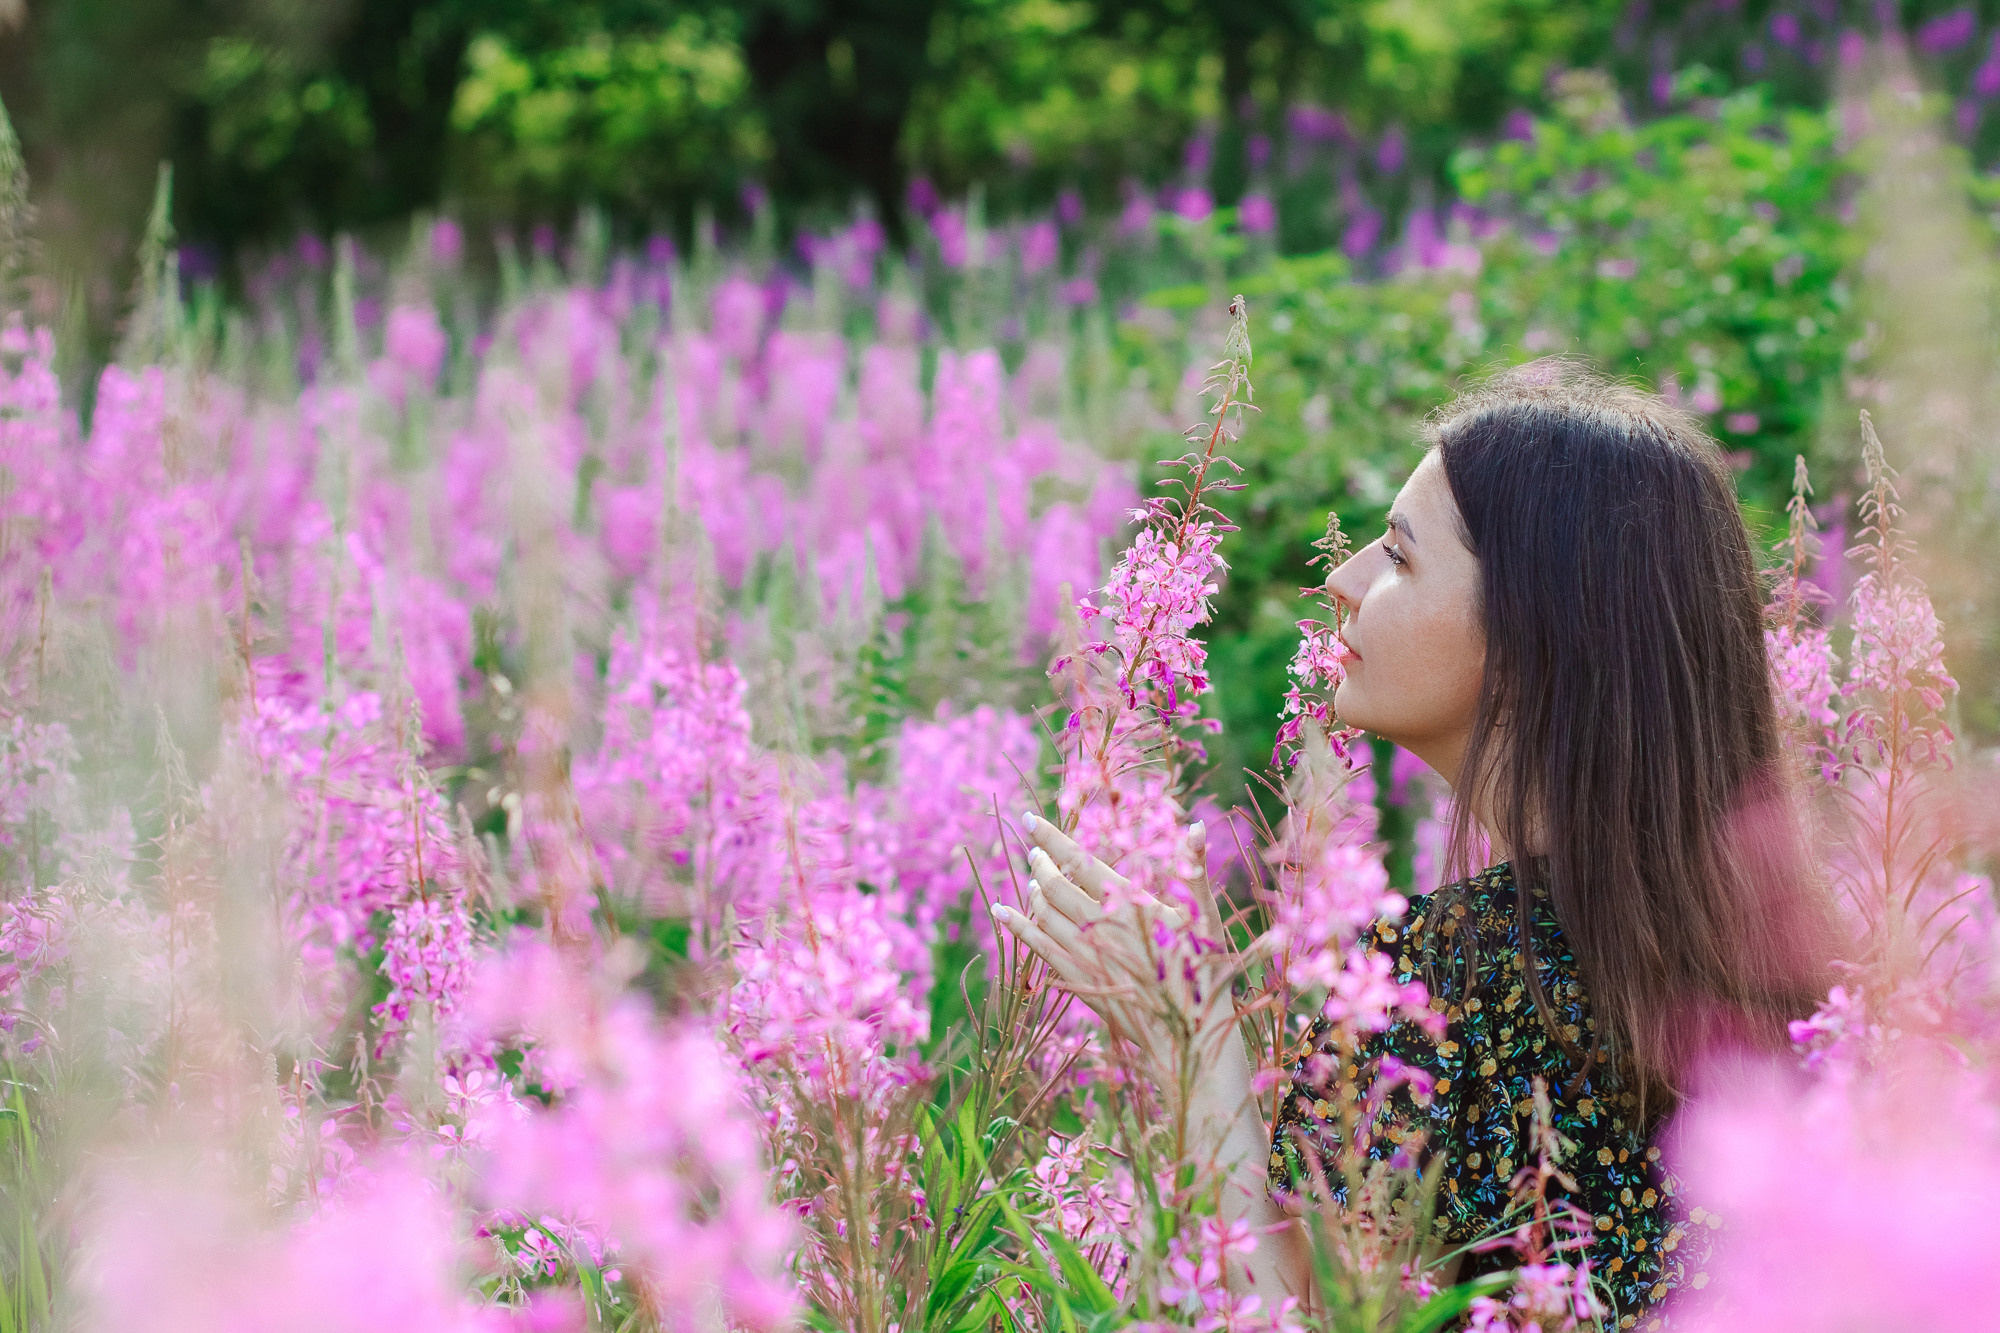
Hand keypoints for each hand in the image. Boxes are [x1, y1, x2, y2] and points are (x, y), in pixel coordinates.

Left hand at [993, 813, 1239, 1091]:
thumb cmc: (1203, 972)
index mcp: (1127, 902)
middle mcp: (1098, 924)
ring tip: (1032, 879)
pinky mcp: (1077, 979)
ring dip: (1034, 892)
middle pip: (1055, 886)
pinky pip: (1038, 947)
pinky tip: (1003, 914)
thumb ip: (1194, 870)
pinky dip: (1018, 927)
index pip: (1079, 860)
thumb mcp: (1204, 917)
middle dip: (1041, 863)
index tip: (1030, 820)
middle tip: (1033, 850)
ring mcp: (1083, 954)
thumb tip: (1195, 826)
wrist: (1187, 1034)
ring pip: (1044, 914)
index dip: (1052, 839)